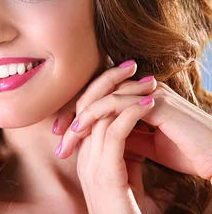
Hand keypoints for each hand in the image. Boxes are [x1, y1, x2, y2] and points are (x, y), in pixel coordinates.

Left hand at [55, 60, 211, 183]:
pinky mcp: (157, 102)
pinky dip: (98, 115)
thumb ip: (125, 135)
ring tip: (67, 133)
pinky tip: (84, 128)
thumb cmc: (187, 152)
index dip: (79, 115)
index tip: (62, 135)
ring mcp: (150, 92)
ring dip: (82, 115)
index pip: (101, 99)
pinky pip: (119, 102)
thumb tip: (100, 137)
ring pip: (104, 97)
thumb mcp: (147, 144)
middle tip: (56, 134)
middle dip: (74, 114)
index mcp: (140, 96)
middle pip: (98, 94)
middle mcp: (143, 89)